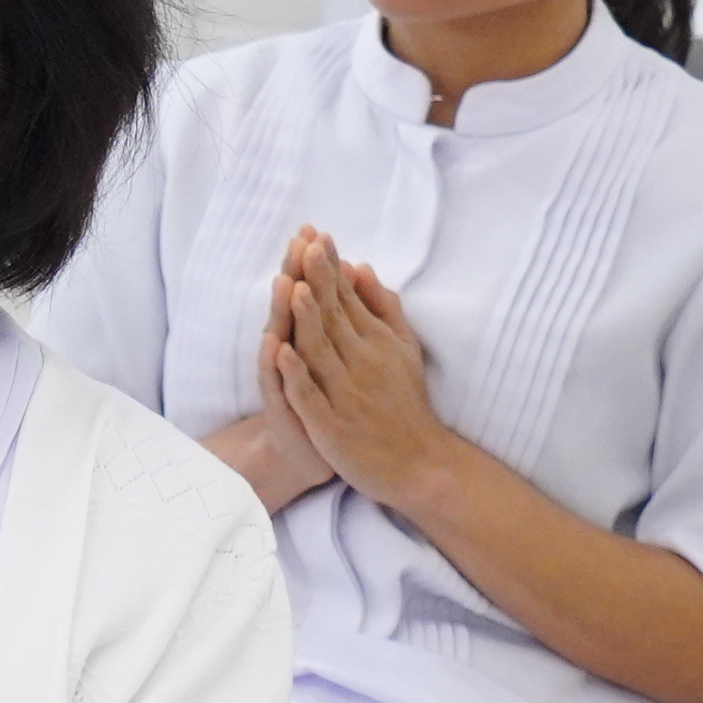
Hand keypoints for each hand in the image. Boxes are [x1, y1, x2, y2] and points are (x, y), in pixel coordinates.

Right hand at [204, 256, 341, 508]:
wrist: (309, 455)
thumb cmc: (333, 402)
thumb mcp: (349, 352)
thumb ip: (352, 312)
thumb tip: (355, 269)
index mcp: (309, 338)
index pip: (309, 292)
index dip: (312, 263)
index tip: (316, 230)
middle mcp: (289, 353)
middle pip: (290, 307)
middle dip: (294, 274)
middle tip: (297, 242)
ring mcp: (282, 379)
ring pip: (279, 338)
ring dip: (280, 311)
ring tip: (284, 282)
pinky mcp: (283, 407)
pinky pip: (278, 383)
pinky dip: (276, 365)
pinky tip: (276, 345)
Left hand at [265, 226, 459, 509]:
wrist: (420, 465)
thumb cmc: (405, 402)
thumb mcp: (403, 349)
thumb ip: (382, 308)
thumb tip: (361, 266)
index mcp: (377, 343)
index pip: (348, 300)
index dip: (330, 269)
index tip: (316, 237)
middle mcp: (363, 364)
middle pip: (334, 317)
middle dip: (318, 281)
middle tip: (304, 245)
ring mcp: (347, 394)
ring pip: (322, 352)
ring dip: (307, 319)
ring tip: (293, 287)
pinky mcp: (333, 425)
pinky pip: (311, 396)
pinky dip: (297, 374)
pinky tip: (282, 353)